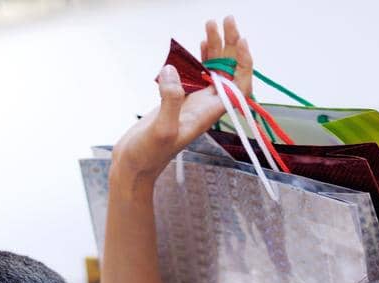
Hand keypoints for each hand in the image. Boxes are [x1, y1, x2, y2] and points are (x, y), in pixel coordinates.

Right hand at [109, 16, 253, 191]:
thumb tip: (173, 71)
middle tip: (225, 21)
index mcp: (209, 114)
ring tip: (213, 24)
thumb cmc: (148, 155)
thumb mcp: (161, 130)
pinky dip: (201, 58)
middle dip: (231, 45)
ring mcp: (194, 102)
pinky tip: (201, 45)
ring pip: (213, 70)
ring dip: (216, 47)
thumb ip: (170, 101)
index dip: (244, 63)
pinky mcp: (179, 99)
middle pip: (228, 72)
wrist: (134, 165)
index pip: (238, 86)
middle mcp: (206, 106)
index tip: (240, 41)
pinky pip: (197, 75)